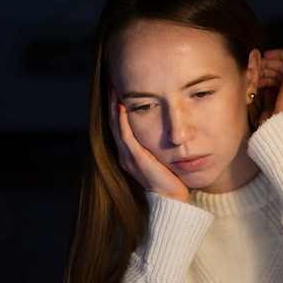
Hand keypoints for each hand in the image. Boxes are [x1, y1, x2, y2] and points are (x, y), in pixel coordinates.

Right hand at [109, 86, 190, 202]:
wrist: (171, 199)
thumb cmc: (169, 179)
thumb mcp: (161, 156)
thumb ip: (157, 143)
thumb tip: (165, 126)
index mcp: (128, 154)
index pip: (118, 126)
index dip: (116, 108)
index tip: (117, 90)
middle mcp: (124, 155)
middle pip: (113, 123)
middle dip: (112, 102)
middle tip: (111, 83)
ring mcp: (128, 158)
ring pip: (116, 127)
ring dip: (114, 107)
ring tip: (113, 89)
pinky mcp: (136, 159)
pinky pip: (126, 136)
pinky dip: (123, 121)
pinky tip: (123, 107)